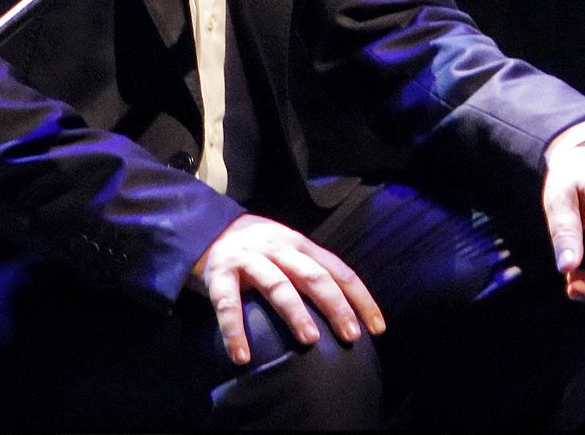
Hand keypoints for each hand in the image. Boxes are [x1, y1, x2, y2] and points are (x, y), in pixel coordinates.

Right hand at [190, 213, 386, 364]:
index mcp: (300, 245)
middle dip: (335, 305)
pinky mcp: (220, 273)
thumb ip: (311, 273)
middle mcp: (278, 248)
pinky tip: (242, 357)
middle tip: (351, 336)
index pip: (338, 270)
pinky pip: (228, 304)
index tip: (377, 328)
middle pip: (313, 275)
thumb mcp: (288, 251)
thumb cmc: (258, 250)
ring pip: (277, 284)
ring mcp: (249, 259)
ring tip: (310, 340)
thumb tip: (347, 317)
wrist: (207, 227)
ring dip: (295, 312)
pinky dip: (234, 330)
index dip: (360, 298)